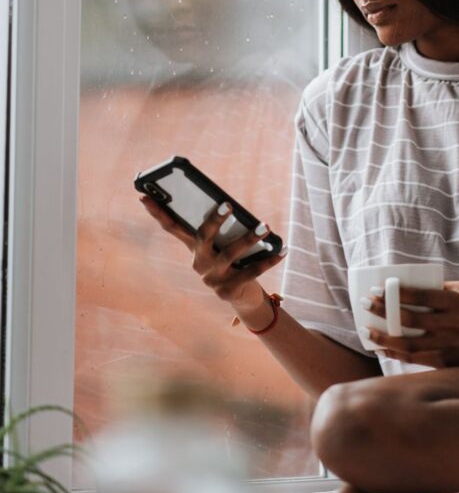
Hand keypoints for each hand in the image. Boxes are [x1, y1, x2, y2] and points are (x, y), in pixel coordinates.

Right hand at [139, 196, 285, 312]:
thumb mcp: (225, 244)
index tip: (143, 195)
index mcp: (194, 249)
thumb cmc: (234, 261)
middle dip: (215, 221)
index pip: (172, 228)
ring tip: (265, 226)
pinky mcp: (229, 291)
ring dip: (250, 238)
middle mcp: (199, 263)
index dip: (157, 213)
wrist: (243, 297)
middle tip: (228, 204)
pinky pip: (251, 271)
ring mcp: (212, 279)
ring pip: (231, 254)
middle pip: (203, 237)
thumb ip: (223, 229)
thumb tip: (228, 204)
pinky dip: (269, 259)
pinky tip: (282, 249)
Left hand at [363, 280, 458, 367]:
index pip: (421, 295)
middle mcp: (450, 324)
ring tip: (366, 331)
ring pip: (409, 343)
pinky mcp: (445, 362)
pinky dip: (396, 353)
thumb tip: (415, 282)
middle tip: (365, 304)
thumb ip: (442, 284)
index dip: (397, 293)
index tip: (377, 289)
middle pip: (410, 318)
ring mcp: (447, 345)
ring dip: (385, 337)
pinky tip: (381, 348)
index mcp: (454, 302)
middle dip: (384, 311)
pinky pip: (415, 359)